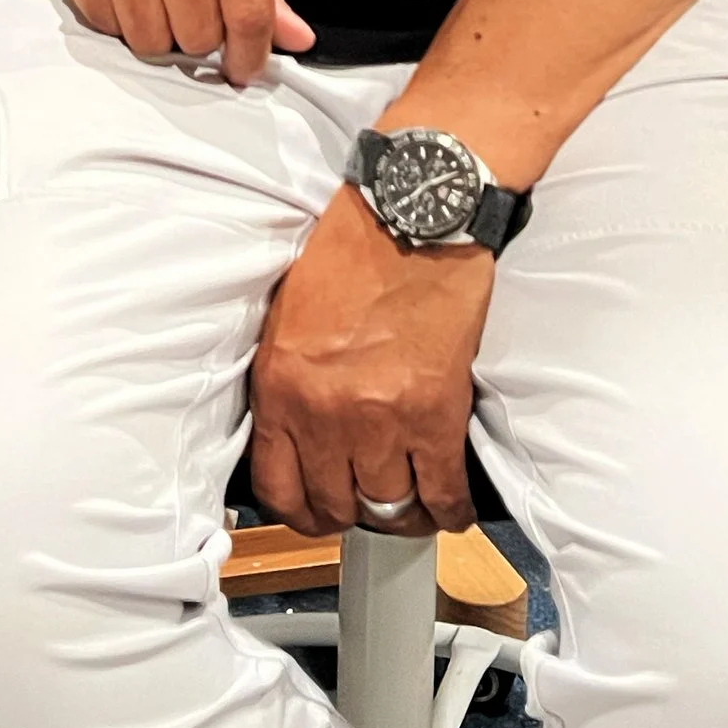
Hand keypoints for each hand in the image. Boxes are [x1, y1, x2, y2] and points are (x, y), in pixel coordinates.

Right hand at [30, 0, 316, 82]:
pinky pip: (108, 25)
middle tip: (201, 11)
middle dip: (206, 37)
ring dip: (163, 32)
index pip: (248, 11)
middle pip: (198, 35)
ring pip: (151, 41)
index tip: (249, 67)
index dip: (253, 54)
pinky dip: (123, 19)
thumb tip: (291, 36)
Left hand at [249, 185, 489, 536]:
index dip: (301, 511)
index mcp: (280, 386)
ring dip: (401, 512)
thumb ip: (288, 380)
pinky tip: (451, 505)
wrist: (411, 215)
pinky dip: (449, 508)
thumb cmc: (352, 250)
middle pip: (334, 505)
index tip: (317, 510)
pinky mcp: (435, 413)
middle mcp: (323, 413)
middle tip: (367, 503)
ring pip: (388, 507)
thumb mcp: (289, 316)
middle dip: (351, 512)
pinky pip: (442, 491)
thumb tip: (295, 432)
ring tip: (410, 504)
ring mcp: (381, 418)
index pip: (277, 488)